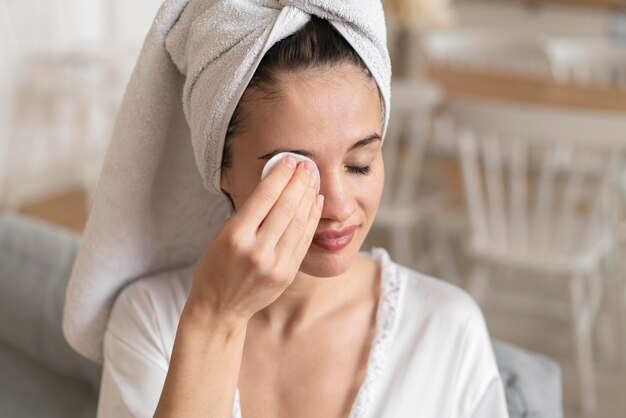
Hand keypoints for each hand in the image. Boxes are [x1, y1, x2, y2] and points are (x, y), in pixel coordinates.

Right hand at [185, 157, 323, 323]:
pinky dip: (312, 218)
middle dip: (298, 181)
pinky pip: (303, 240)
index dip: (280, 175)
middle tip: (306, 164)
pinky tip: (315, 202)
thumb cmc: (215, 267)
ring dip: (308, 196)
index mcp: (235, 236)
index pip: (264, 197)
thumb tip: (273, 186)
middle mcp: (257, 250)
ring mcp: (274, 264)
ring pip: (299, 222)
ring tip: (312, 179)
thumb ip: (247, 214)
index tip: (289, 160)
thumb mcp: (221, 235)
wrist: (219, 308)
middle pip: (286, 207)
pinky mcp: (287, 274)